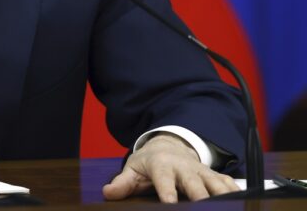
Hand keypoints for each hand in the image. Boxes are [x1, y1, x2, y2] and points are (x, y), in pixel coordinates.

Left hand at [102, 133, 238, 202]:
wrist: (168, 146)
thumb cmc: (149, 162)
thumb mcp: (133, 169)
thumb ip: (122, 183)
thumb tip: (108, 193)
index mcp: (162, 166)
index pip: (165, 181)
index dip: (168, 193)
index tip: (170, 204)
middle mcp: (184, 168)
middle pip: (195, 185)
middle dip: (201, 198)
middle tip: (203, 208)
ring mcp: (201, 171)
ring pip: (216, 185)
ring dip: (224, 197)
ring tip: (230, 207)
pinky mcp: (214, 176)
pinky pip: (229, 183)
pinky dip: (237, 193)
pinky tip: (243, 202)